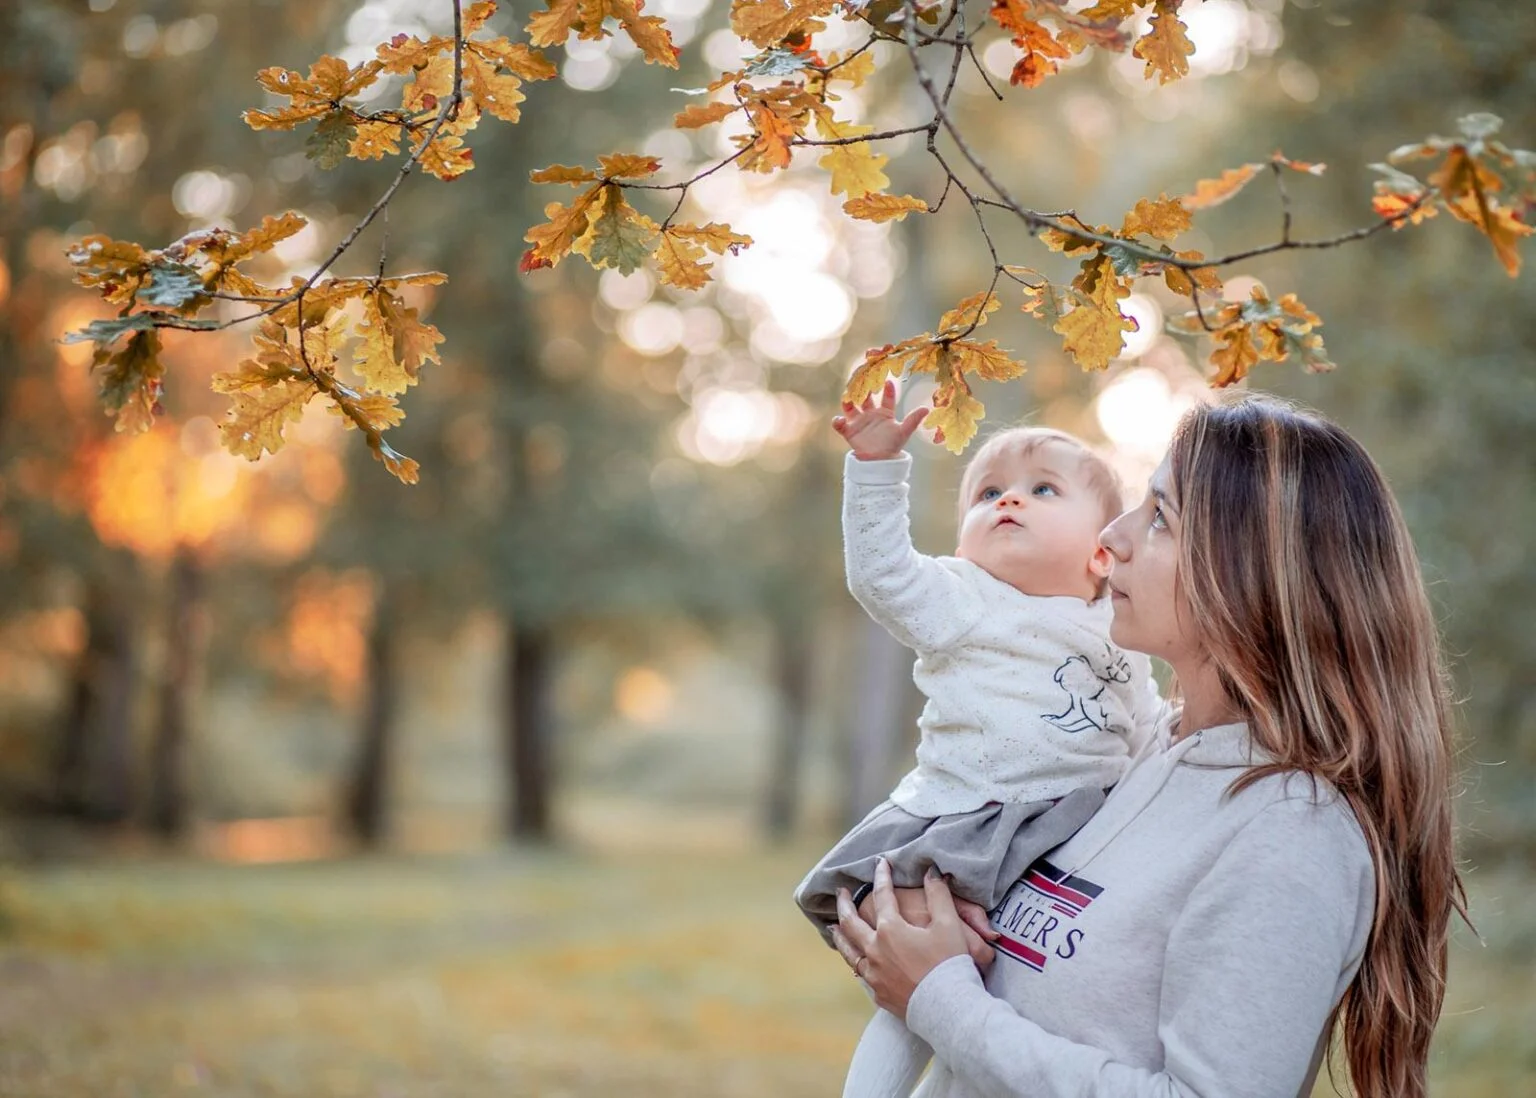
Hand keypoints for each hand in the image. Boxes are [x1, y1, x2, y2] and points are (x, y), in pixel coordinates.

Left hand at [832, 859, 975, 1020]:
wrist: (948, 1009)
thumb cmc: (949, 964)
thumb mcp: (948, 924)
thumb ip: (938, 895)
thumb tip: (931, 872)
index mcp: (890, 929)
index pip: (883, 895)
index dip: (882, 876)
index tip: (881, 863)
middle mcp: (875, 950)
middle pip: (850, 922)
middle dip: (844, 904)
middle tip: (840, 892)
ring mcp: (874, 974)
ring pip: (848, 950)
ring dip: (840, 935)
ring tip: (834, 927)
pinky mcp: (879, 994)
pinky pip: (860, 973)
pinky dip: (855, 961)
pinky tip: (855, 961)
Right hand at [833, 379, 928, 459]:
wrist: (879, 462)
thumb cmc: (892, 446)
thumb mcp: (904, 432)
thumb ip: (913, 420)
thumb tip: (926, 408)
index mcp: (885, 413)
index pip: (887, 398)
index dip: (888, 390)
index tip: (888, 380)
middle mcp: (871, 414)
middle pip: (866, 398)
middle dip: (864, 389)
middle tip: (863, 380)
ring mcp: (859, 422)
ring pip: (850, 407)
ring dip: (848, 401)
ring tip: (847, 397)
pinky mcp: (849, 431)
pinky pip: (840, 424)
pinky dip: (837, 422)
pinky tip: (839, 420)